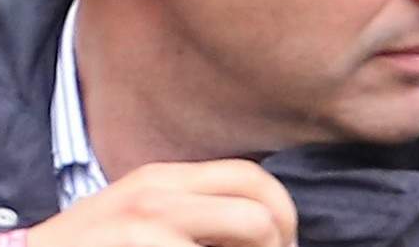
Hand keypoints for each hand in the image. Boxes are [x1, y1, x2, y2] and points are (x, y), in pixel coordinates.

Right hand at [24, 161, 298, 246]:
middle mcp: (158, 193)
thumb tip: (255, 232)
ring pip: (252, 227)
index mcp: (163, 180)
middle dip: (281, 243)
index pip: (252, 178)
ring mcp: (146, 222)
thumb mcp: (136, 223)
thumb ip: (186, 219)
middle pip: (260, 206)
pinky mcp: (135, 243)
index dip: (282, 218)